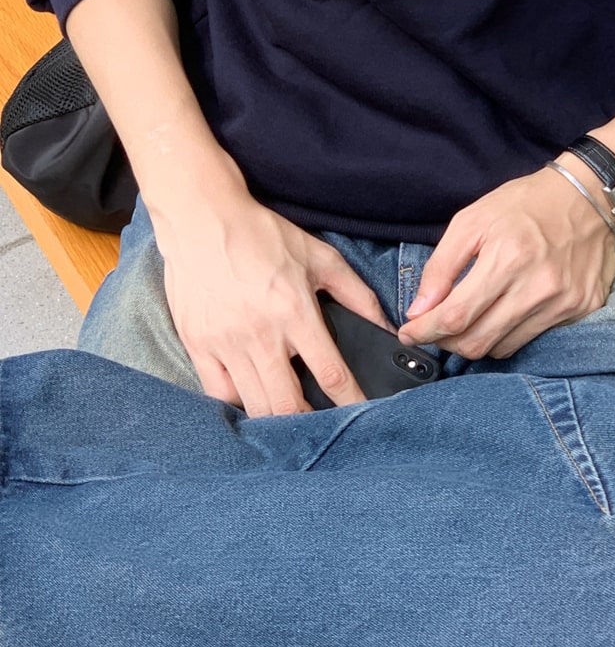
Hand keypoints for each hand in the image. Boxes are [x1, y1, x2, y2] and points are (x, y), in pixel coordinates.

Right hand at [153, 186, 394, 416]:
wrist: (202, 219)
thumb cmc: (262, 235)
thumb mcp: (320, 257)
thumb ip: (356, 294)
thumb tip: (385, 326)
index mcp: (295, 312)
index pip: (330, 373)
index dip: (350, 402)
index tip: (362, 418)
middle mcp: (261, 335)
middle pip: (288, 405)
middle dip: (309, 424)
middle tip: (322, 427)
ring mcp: (225, 344)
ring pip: (254, 406)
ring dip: (276, 420)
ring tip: (290, 421)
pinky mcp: (198, 346)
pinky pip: (218, 394)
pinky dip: (238, 404)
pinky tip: (252, 400)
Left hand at [397, 164, 614, 359]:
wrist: (589, 196)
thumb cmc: (525, 204)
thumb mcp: (472, 220)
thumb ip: (441, 266)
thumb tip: (419, 310)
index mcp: (508, 258)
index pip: (456, 316)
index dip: (425, 332)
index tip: (408, 334)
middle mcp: (538, 286)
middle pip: (478, 342)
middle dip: (446, 342)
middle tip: (435, 329)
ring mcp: (563, 302)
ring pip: (504, 348)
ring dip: (477, 339)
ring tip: (470, 319)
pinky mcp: (581, 310)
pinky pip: (533, 339)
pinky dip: (510, 333)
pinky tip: (505, 312)